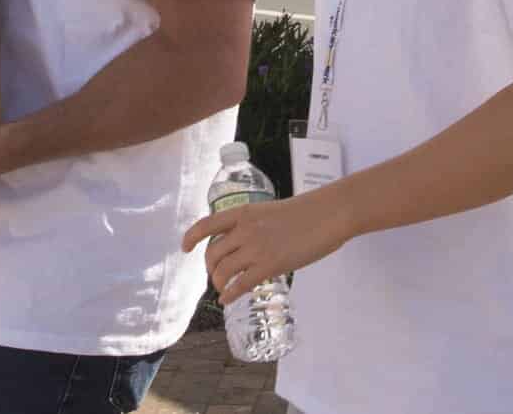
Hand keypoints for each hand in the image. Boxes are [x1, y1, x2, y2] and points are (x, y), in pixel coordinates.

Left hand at [182, 190, 351, 305]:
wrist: (328, 214)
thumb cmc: (305, 212)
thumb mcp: (269, 211)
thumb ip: (252, 226)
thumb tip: (243, 245)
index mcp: (244, 212)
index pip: (207, 225)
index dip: (191, 237)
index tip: (185, 248)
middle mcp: (245, 229)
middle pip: (213, 254)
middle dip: (211, 269)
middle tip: (217, 276)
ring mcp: (257, 248)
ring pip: (223, 271)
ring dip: (220, 283)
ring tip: (224, 288)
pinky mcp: (270, 265)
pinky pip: (241, 285)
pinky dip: (230, 295)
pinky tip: (228, 300)